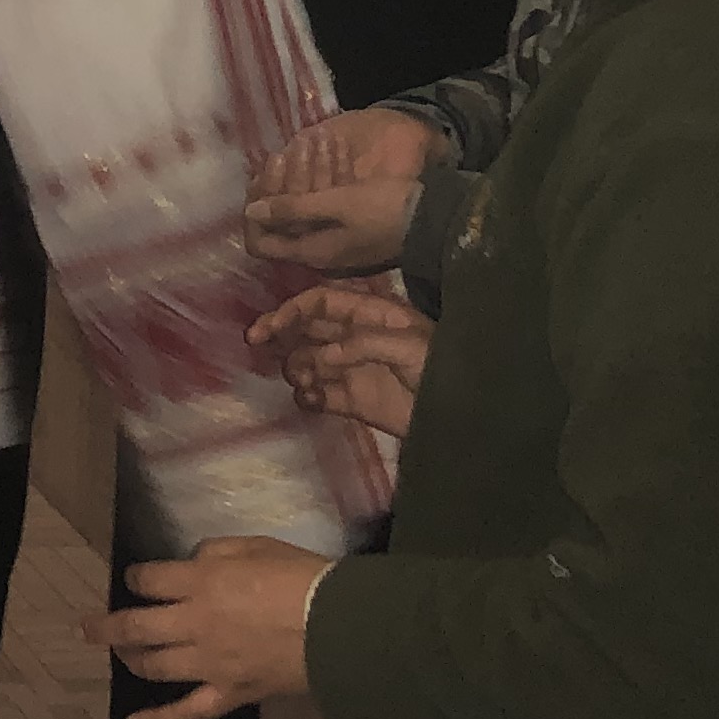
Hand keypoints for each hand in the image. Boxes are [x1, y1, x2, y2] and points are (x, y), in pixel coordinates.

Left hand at [94, 536, 331, 718]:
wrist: (339, 627)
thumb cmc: (301, 578)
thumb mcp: (255, 546)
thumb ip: (215, 555)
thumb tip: (193, 566)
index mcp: (200, 583)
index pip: (149, 581)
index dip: (136, 578)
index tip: (135, 578)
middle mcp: (194, 625)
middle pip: (137, 627)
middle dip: (106, 625)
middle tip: (86, 625)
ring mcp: (209, 665)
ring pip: (154, 667)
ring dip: (129, 659)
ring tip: (120, 653)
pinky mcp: (229, 694)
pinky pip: (187, 713)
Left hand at [244, 107, 449, 272]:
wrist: (434, 220)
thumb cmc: (384, 211)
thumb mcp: (337, 205)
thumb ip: (293, 209)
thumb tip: (251, 211)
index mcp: (311, 252)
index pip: (260, 244)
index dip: (251, 217)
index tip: (255, 184)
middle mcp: (318, 254)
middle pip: (277, 229)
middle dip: (273, 193)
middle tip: (279, 158)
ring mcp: (334, 246)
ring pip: (297, 217)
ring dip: (293, 186)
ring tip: (298, 151)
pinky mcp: (347, 234)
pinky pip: (315, 214)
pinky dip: (310, 191)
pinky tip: (314, 167)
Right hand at [249, 286, 431, 436]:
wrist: (461, 417)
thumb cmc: (440, 368)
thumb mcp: (408, 345)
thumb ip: (363, 343)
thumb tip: (322, 356)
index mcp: (369, 315)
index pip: (321, 302)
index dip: (293, 309)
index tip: (269, 325)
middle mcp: (354, 338)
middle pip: (306, 329)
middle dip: (280, 334)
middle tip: (256, 344)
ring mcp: (351, 370)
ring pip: (306, 361)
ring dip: (296, 368)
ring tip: (304, 381)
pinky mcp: (351, 402)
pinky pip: (317, 396)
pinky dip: (307, 397)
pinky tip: (311, 400)